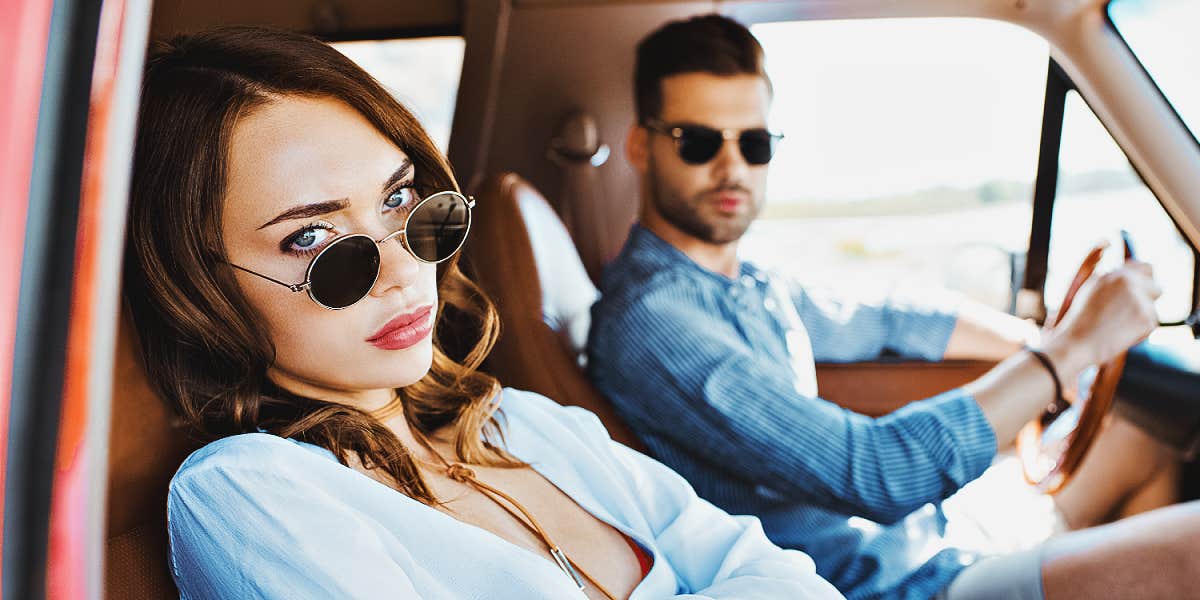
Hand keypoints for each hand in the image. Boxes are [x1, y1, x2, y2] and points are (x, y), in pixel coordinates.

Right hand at [1043, 262, 1160, 376]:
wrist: (1077, 342)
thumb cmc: (1078, 320)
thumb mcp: (1090, 290)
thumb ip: (1111, 280)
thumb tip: (1129, 277)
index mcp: (1116, 274)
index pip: (1145, 268)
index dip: (1145, 279)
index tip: (1142, 288)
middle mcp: (1130, 283)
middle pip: (1156, 287)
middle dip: (1149, 298)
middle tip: (1136, 311)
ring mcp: (1141, 301)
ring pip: (1153, 309)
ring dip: (1141, 316)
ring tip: (1117, 326)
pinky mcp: (1148, 319)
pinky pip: (1151, 324)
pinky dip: (1140, 330)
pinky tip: (1120, 334)